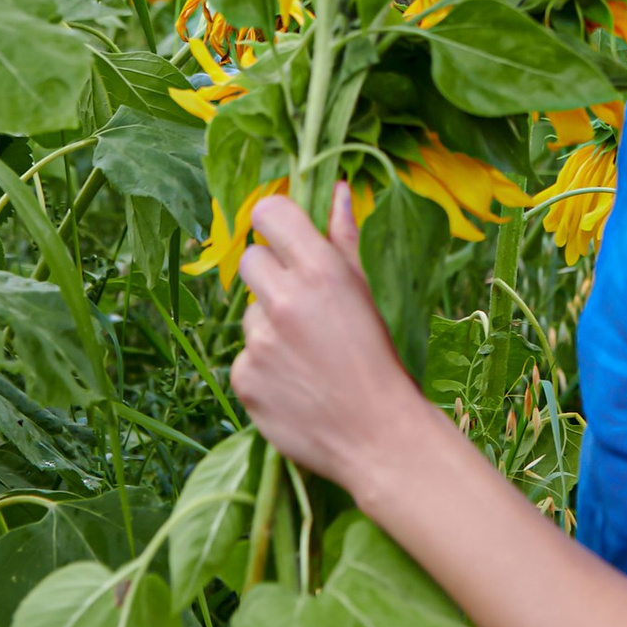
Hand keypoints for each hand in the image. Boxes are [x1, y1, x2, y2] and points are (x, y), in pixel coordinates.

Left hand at [231, 187, 422, 486]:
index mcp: (321, 271)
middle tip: (302, 306)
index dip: (273, 222)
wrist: (379, 437)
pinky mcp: (244, 377)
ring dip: (270, 327)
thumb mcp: (370, 293)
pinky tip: (296, 383)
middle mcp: (284, 300)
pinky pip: (245, 356)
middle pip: (249, 259)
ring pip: (249, 314)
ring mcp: (259, 341)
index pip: (268, 213)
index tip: (282, 237)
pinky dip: (264, 367)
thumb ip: (346, 239)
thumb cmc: (382, 360)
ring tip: (308, 356)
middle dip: (270, 275)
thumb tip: (338, 190)